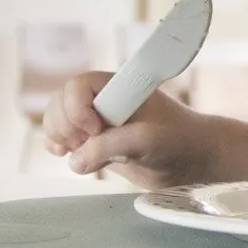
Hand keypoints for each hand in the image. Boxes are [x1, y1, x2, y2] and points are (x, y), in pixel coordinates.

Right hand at [42, 71, 214, 189]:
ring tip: (82, 152)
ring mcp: (96, 120)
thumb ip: (110, 146)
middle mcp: (104, 99)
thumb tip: (75, 161)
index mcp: (119, 86)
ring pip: (57, 120)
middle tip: (86, 143)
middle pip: (60, 102)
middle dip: (65, 125)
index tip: (96, 130)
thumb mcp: (147, 140)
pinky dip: (58, 147)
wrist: (191, 161)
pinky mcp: (94, 142)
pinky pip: (61, 139)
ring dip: (60, 137)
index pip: (78, 85)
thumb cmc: (177, 140)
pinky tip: (69, 156)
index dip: (77, 108)